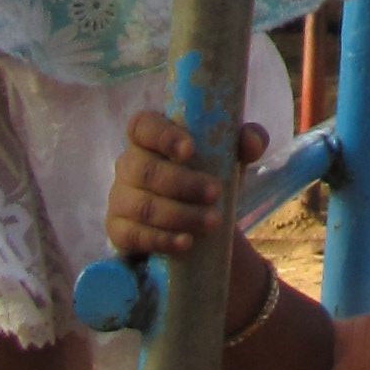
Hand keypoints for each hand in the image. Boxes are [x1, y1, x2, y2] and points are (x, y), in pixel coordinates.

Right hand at [105, 107, 265, 263]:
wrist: (196, 222)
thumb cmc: (209, 175)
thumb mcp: (230, 156)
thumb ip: (246, 140)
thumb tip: (251, 142)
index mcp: (149, 136)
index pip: (143, 125)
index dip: (162, 136)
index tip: (190, 149)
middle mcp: (129, 163)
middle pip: (145, 170)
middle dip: (183, 183)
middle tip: (216, 193)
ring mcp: (119, 198)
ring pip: (142, 205)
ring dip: (179, 215)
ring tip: (212, 222)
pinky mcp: (118, 230)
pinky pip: (133, 235)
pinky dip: (161, 240)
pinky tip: (186, 243)